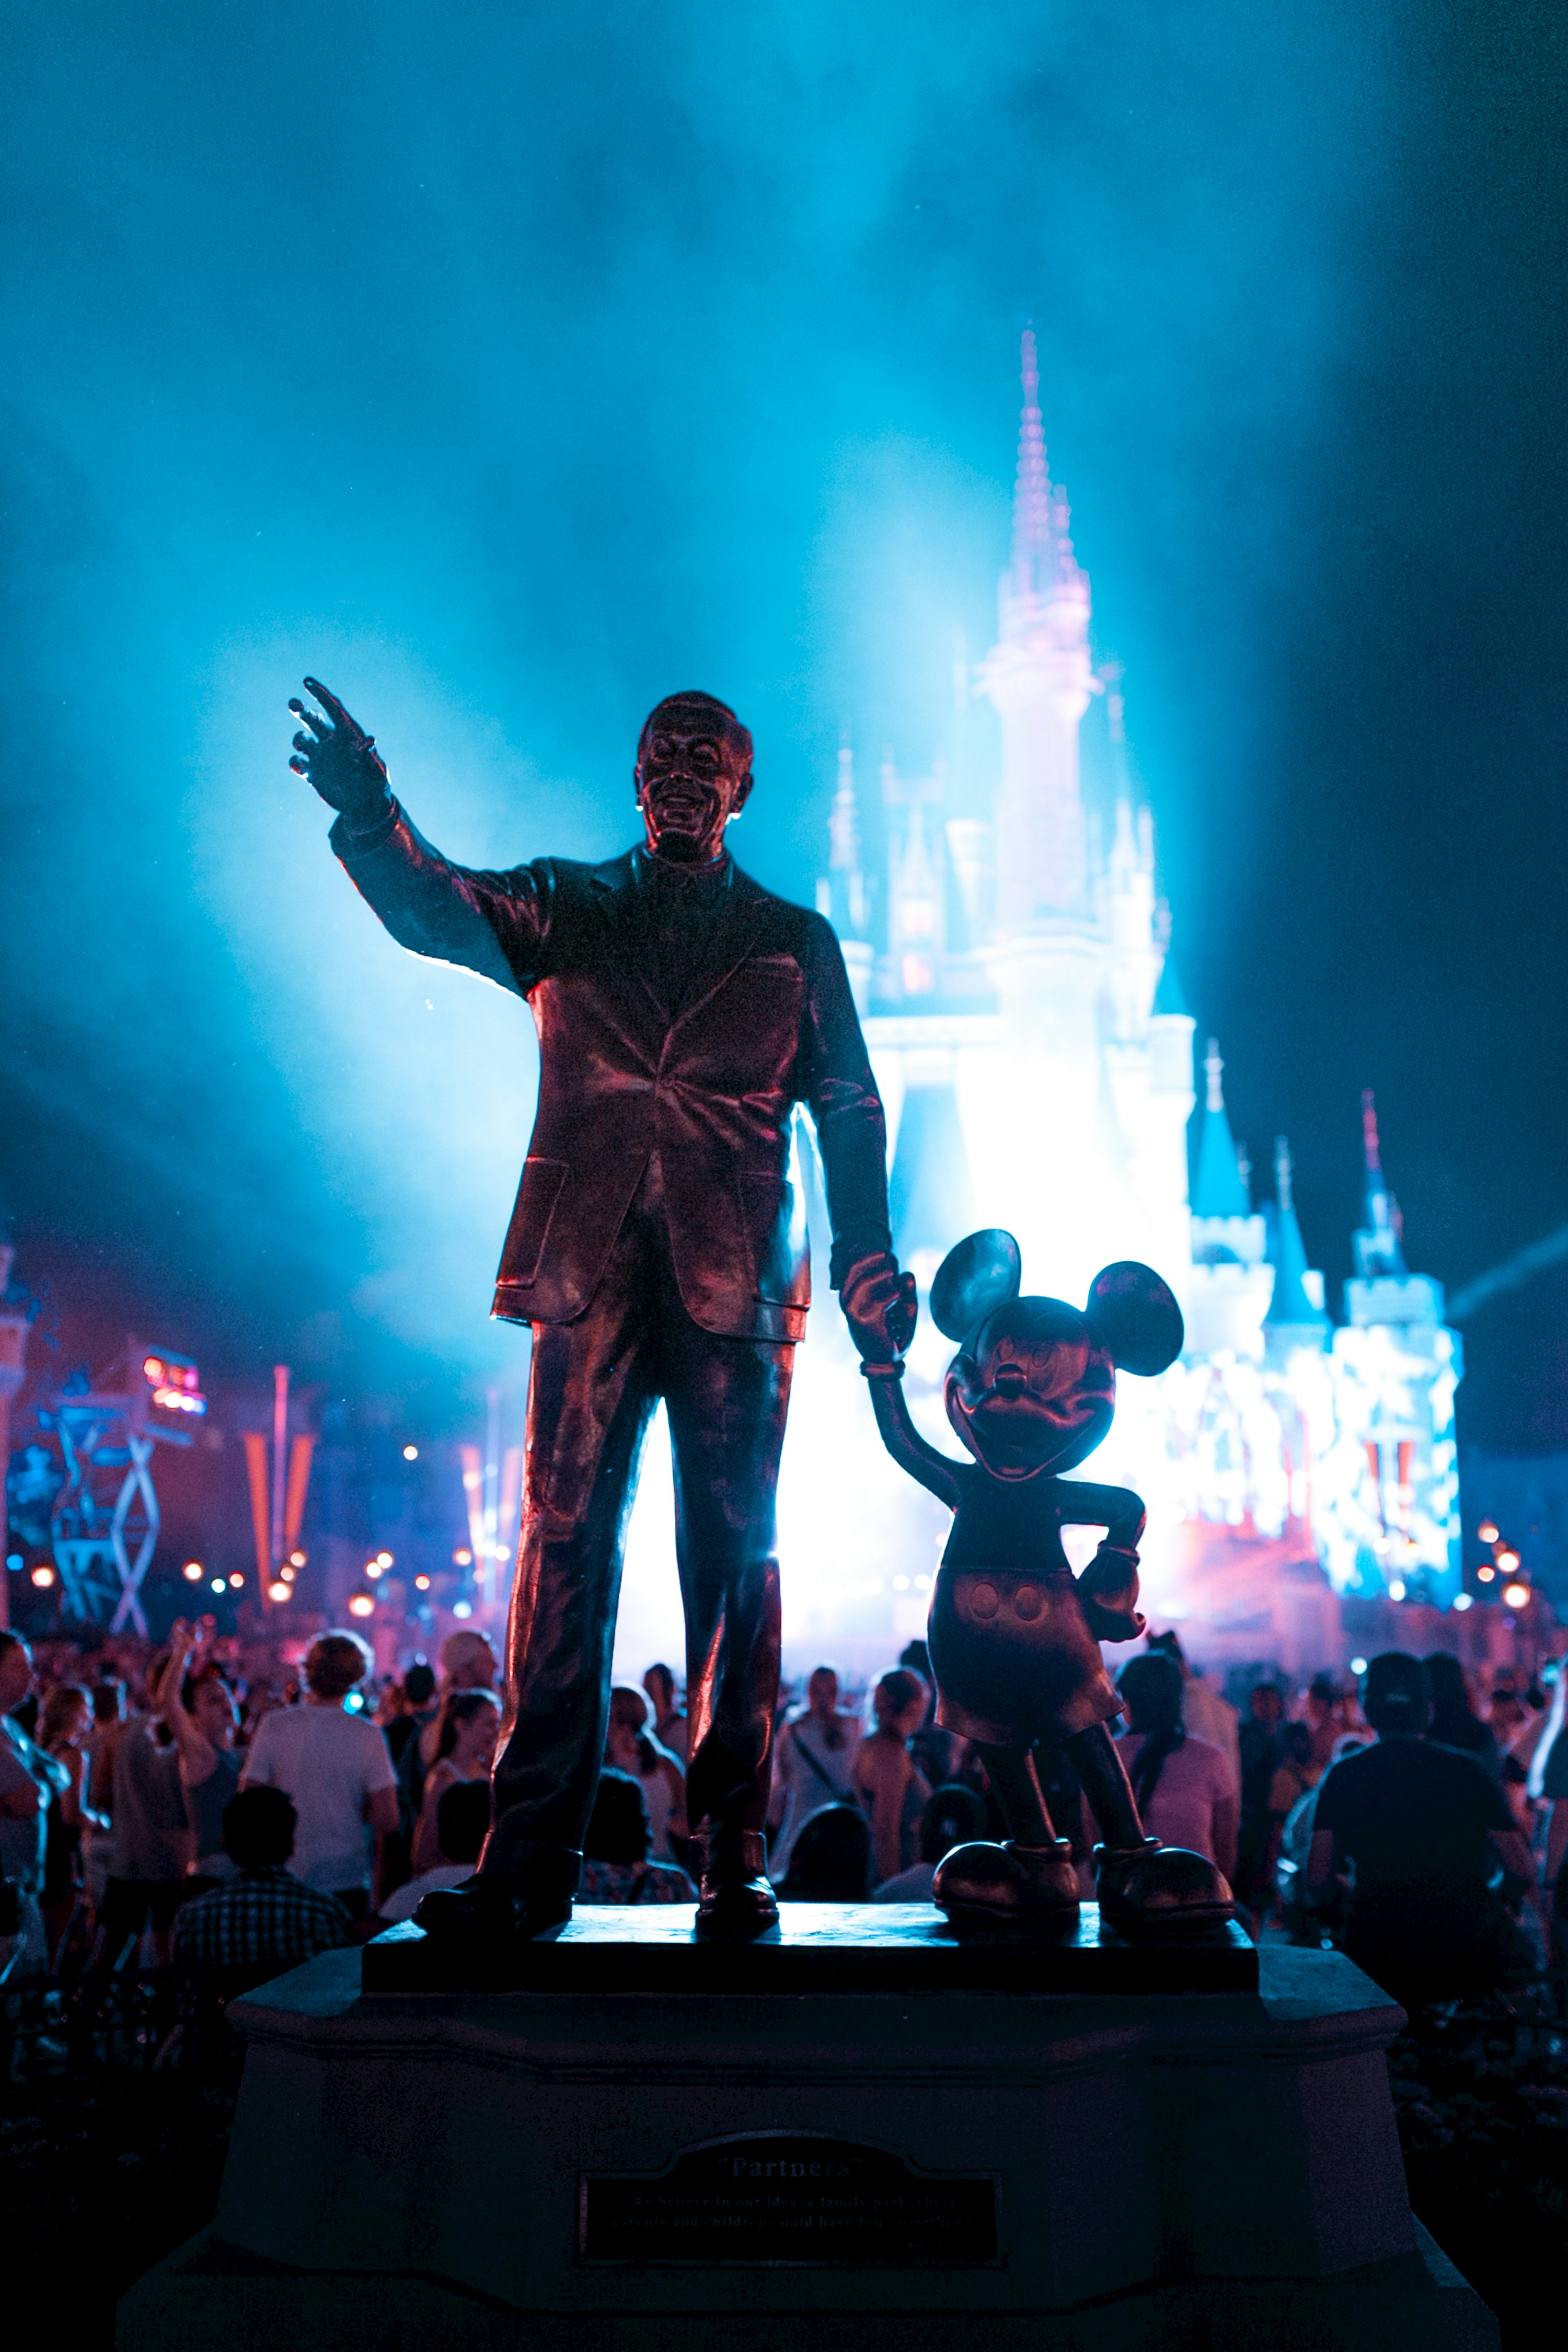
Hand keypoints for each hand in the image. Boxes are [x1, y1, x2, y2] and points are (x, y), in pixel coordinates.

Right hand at [288, 677, 391, 828]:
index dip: (320, 694)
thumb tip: (370, 741)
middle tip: (293, 704)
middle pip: (312, 719)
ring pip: (302, 740)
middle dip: (301, 710)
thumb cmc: (377, 784)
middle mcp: (330, 741)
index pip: (332, 708)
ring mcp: (319, 756)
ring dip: (298, 739)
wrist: (366, 806)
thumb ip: (372, 757)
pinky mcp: (312, 773)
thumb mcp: (378, 772)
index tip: (307, 681)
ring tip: (301, 745)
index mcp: (348, 733)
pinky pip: (298, 764)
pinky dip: (296, 763)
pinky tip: (300, 767)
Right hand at [840, 1251, 917, 1363]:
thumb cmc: (894, 1333)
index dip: (868, 1257)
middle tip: (890, 1259)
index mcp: (852, 1296)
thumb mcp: (903, 1308)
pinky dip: (892, 1297)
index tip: (885, 1252)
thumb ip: (906, 1291)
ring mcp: (854, 1313)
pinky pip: (880, 1302)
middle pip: (854, 1271)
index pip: (851, 1268)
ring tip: (894, 1277)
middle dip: (874, 1262)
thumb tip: (908, 1274)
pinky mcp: (865, 1322)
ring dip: (883, 1277)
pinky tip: (898, 1298)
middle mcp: (848, 1303)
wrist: (888, 1360)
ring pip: (866, 1283)